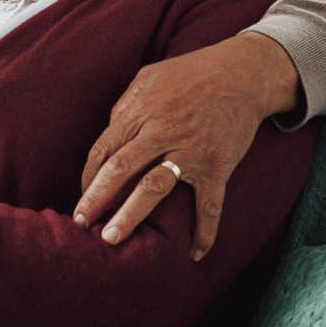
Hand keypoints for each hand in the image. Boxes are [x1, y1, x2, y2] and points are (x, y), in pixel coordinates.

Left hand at [73, 31, 299, 260]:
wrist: (244, 73)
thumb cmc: (191, 73)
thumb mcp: (149, 77)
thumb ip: (125, 105)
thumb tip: (108, 132)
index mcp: (141, 113)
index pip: (104, 150)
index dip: (89, 177)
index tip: (83, 198)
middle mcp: (162, 133)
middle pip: (120, 169)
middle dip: (96, 199)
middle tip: (82, 225)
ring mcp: (190, 151)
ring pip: (154, 187)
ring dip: (131, 215)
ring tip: (112, 238)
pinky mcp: (218, 166)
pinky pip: (209, 205)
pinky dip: (205, 231)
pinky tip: (196, 253)